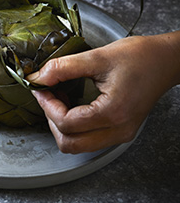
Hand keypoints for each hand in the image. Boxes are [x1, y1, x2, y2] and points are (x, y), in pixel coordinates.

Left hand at [27, 33, 179, 152]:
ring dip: (62, 125)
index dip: (47, 105)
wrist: (164, 61)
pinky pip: (89, 139)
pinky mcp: (120, 131)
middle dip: (51, 119)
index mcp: (113, 113)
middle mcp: (118, 130)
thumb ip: (64, 67)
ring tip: (59, 98)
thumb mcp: (97, 57)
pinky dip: (75, 126)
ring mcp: (120, 134)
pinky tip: (72, 104)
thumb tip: (39, 76)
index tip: (41, 87)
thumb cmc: (139, 57)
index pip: (67, 123)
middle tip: (47, 95)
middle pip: (70, 143)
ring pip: (78, 145)